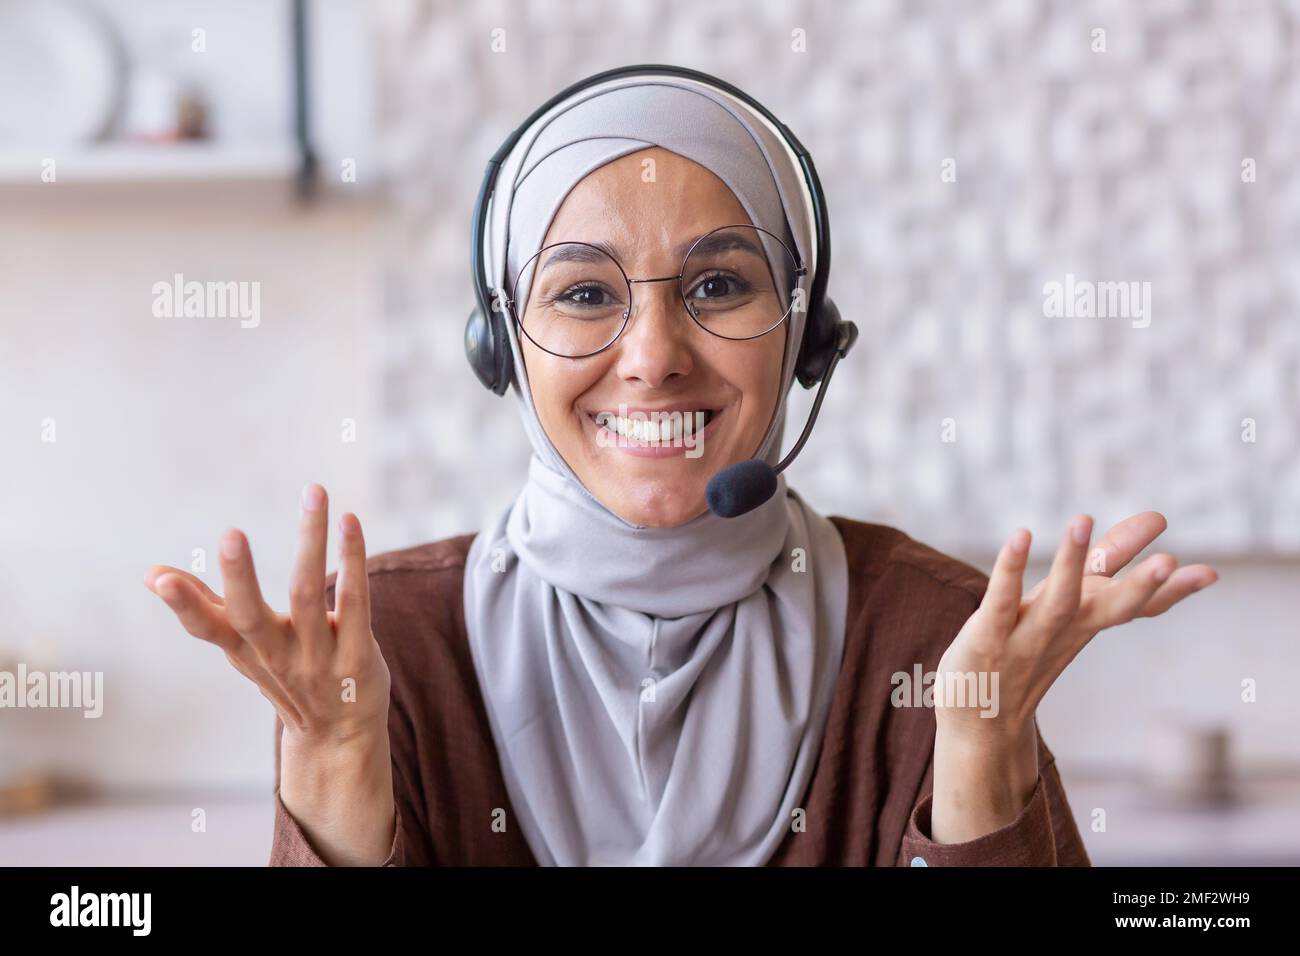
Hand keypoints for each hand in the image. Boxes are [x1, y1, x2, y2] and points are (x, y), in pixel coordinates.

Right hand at [144, 483, 394, 864]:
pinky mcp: (359, 656)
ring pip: (310, 595)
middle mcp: (278, 655)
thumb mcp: (241, 650)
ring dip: (311, 542)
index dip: (184, 606)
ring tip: (312, 494)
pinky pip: (357, 603)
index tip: (159, 577)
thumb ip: (204, 608)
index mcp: (245, 650)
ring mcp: (319, 658)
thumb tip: (152, 573)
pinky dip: (353, 560)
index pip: (208, 630)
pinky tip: (350, 522)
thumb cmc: (286, 676)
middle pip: (252, 617)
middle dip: (239, 578)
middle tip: (229, 535)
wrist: (340, 739)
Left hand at [927, 511, 1216, 843]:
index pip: (1132, 606)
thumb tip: (1152, 524)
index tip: (1210, 573)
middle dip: (1140, 586)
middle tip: (1171, 560)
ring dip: (1072, 562)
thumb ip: (1104, 566)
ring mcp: (1026, 638)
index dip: (1169, 592)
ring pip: (1057, 601)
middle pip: (1109, 609)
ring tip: (1084, 519)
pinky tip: (1020, 536)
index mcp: (1084, 624)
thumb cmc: (1026, 653)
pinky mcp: (986, 637)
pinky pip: (1000, 601)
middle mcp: (1063, 632)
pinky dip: (1010, 569)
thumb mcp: (1070, 608)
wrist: (980, 722)